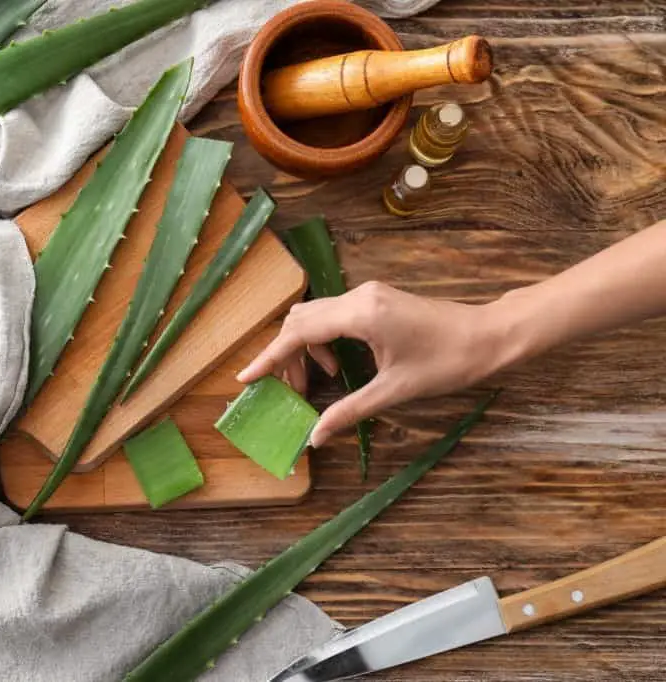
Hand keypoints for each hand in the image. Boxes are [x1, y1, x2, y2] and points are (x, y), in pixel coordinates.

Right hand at [237, 281, 508, 446]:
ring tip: (311, 382)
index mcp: (361, 315)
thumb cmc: (449, 363)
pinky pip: (333, 315)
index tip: (246, 377)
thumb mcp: (395, 392)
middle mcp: (358, 296)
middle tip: (286, 390)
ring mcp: (367, 294)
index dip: (269, 357)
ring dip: (303, 346)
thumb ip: (349, 411)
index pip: (299, 332)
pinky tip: (335, 366)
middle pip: (300, 320)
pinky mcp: (376, 299)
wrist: (491, 336)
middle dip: (284, 354)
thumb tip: (316, 436)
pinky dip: (321, 339)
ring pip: (314, 315)